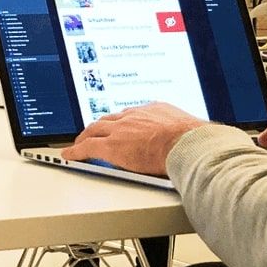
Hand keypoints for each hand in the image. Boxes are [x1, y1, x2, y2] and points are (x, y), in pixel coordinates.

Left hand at [61, 103, 206, 176]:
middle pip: (109, 119)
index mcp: (154, 110)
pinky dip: (76, 151)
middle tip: (91, 133)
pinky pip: (87, 147)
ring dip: (85, 137)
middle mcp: (134, 116)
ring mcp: (121, 130)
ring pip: (94, 130)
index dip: (122, 122)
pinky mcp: (112, 146)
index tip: (120, 126)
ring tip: (78, 143)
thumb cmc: (196, 142)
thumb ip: (184, 134)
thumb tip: (196, 143)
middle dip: (98, 127)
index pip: (132, 115)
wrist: (189, 144)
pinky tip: (69, 155)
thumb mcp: (191, 130)